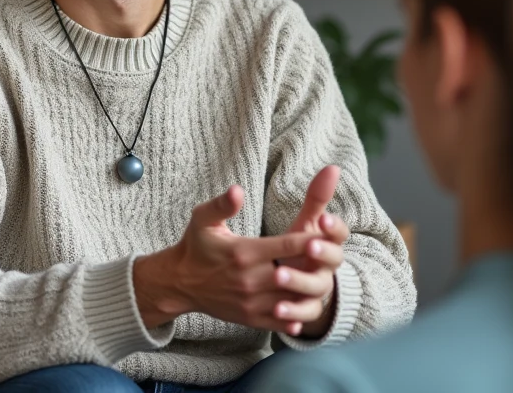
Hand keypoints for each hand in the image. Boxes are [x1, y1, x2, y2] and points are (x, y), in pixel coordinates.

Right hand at [133, 185, 322, 331]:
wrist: (180, 283)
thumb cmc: (196, 246)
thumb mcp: (203, 219)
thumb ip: (222, 204)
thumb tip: (238, 190)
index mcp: (244, 253)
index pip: (288, 245)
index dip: (310, 239)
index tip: (326, 233)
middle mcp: (250, 279)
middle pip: (296, 275)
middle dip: (315, 267)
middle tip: (333, 258)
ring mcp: (251, 302)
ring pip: (292, 301)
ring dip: (309, 292)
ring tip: (322, 280)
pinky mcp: (250, 318)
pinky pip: (281, 322)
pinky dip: (296, 316)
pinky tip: (305, 304)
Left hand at [276, 166, 349, 337]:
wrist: (294, 284)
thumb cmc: (298, 246)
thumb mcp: (306, 222)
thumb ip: (316, 198)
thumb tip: (333, 167)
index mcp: (327, 241)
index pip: (339, 232)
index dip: (334, 226)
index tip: (324, 218)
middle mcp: (328, 266)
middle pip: (333, 260)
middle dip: (323, 252)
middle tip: (309, 245)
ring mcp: (319, 289)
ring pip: (317, 288)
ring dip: (300, 282)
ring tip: (278, 275)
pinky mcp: (307, 310)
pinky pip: (303, 314)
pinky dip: (293, 315)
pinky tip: (277, 311)